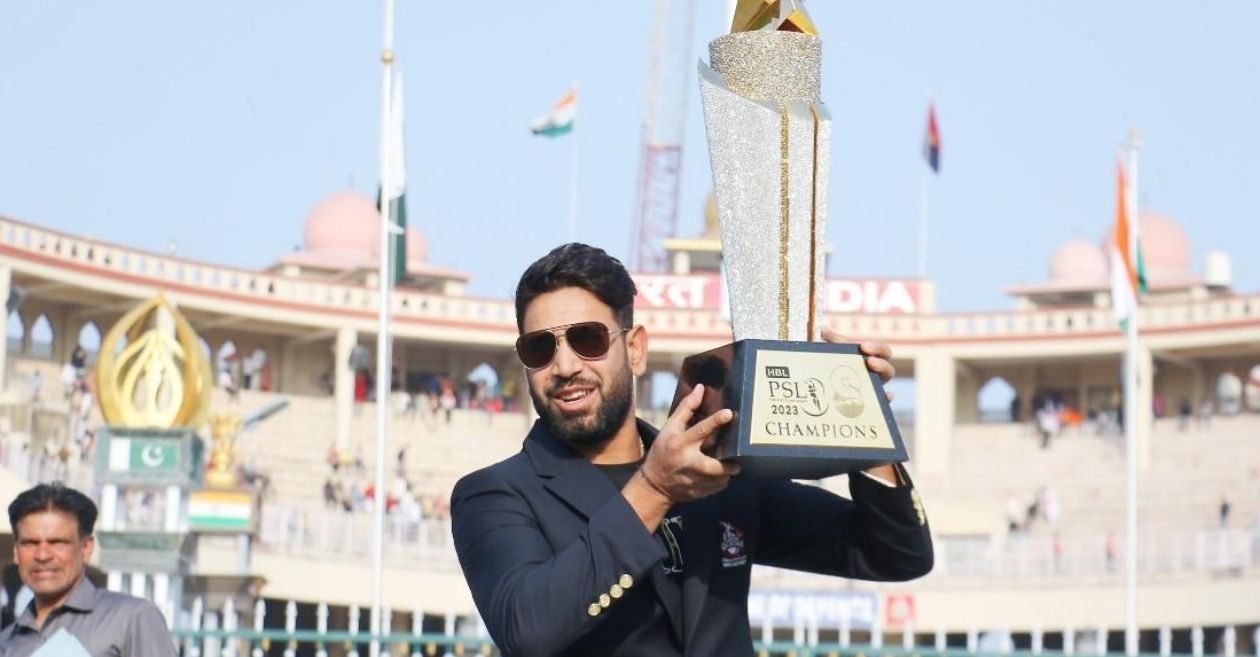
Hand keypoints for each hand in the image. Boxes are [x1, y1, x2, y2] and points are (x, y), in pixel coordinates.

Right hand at [638, 384, 738, 503]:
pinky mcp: (698, 492)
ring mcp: (693, 480)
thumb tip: (700, 388)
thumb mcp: (669, 428)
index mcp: (680, 443)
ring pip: (720, 478)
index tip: (729, 414)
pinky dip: (720, 481)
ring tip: (727, 466)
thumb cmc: (663, 451)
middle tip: (736, 461)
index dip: (715, 421)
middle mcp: (688, 462)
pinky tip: (716, 475)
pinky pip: (718, 487)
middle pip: (714, 466)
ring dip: (726, 472)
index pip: (700, 430)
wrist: (654, 484)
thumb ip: (686, 409)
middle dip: (729, 465)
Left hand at [821, 327, 895, 401]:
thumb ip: (833, 341)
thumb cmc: (838, 363)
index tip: (864, 346)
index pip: (882, 351)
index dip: (877, 347)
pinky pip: (883, 401)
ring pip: (886, 380)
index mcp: (873, 358)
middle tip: (870, 360)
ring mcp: (875, 387)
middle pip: (888, 366)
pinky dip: (887, 398)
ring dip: (882, 372)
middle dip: (881, 362)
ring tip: (871, 367)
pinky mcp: (871, 401)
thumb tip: (823, 329)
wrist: (828, 382)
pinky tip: (887, 395)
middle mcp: (877, 373)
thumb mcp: (836, 351)